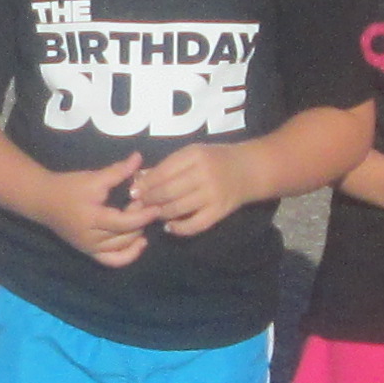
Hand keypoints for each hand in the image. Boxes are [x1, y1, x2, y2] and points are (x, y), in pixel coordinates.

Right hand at [47, 154, 149, 267]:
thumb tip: (139, 158)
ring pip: (122, 249)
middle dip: (140, 222)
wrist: (44, 201)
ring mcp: (90, 248)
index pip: (125, 223)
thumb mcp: (93, 178)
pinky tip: (139, 242)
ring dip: (136, 235)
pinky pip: (113, 261)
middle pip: (125, 236)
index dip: (144, 215)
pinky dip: (128, 255)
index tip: (157, 205)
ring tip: (140, 218)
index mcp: (92, 220)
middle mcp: (92, 239)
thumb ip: (118, 171)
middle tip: (144, 204)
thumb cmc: (68, 187)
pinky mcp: (89, 252)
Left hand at [129, 144, 249, 237]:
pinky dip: (179, 228)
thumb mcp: (193, 154)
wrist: (250, 169)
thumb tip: (139, 178)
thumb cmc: (216, 159)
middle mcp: (204, 174)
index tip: (134, 191)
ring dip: (161, 213)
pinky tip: (170, 227)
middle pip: (168, 191)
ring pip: (178, 208)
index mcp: (195, 155)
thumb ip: (168, 166)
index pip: (163, 172)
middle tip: (139, 205)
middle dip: (149, 200)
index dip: (145, 184)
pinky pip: (195, 225)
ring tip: (154, 213)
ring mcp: (213, 194)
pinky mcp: (219, 211)